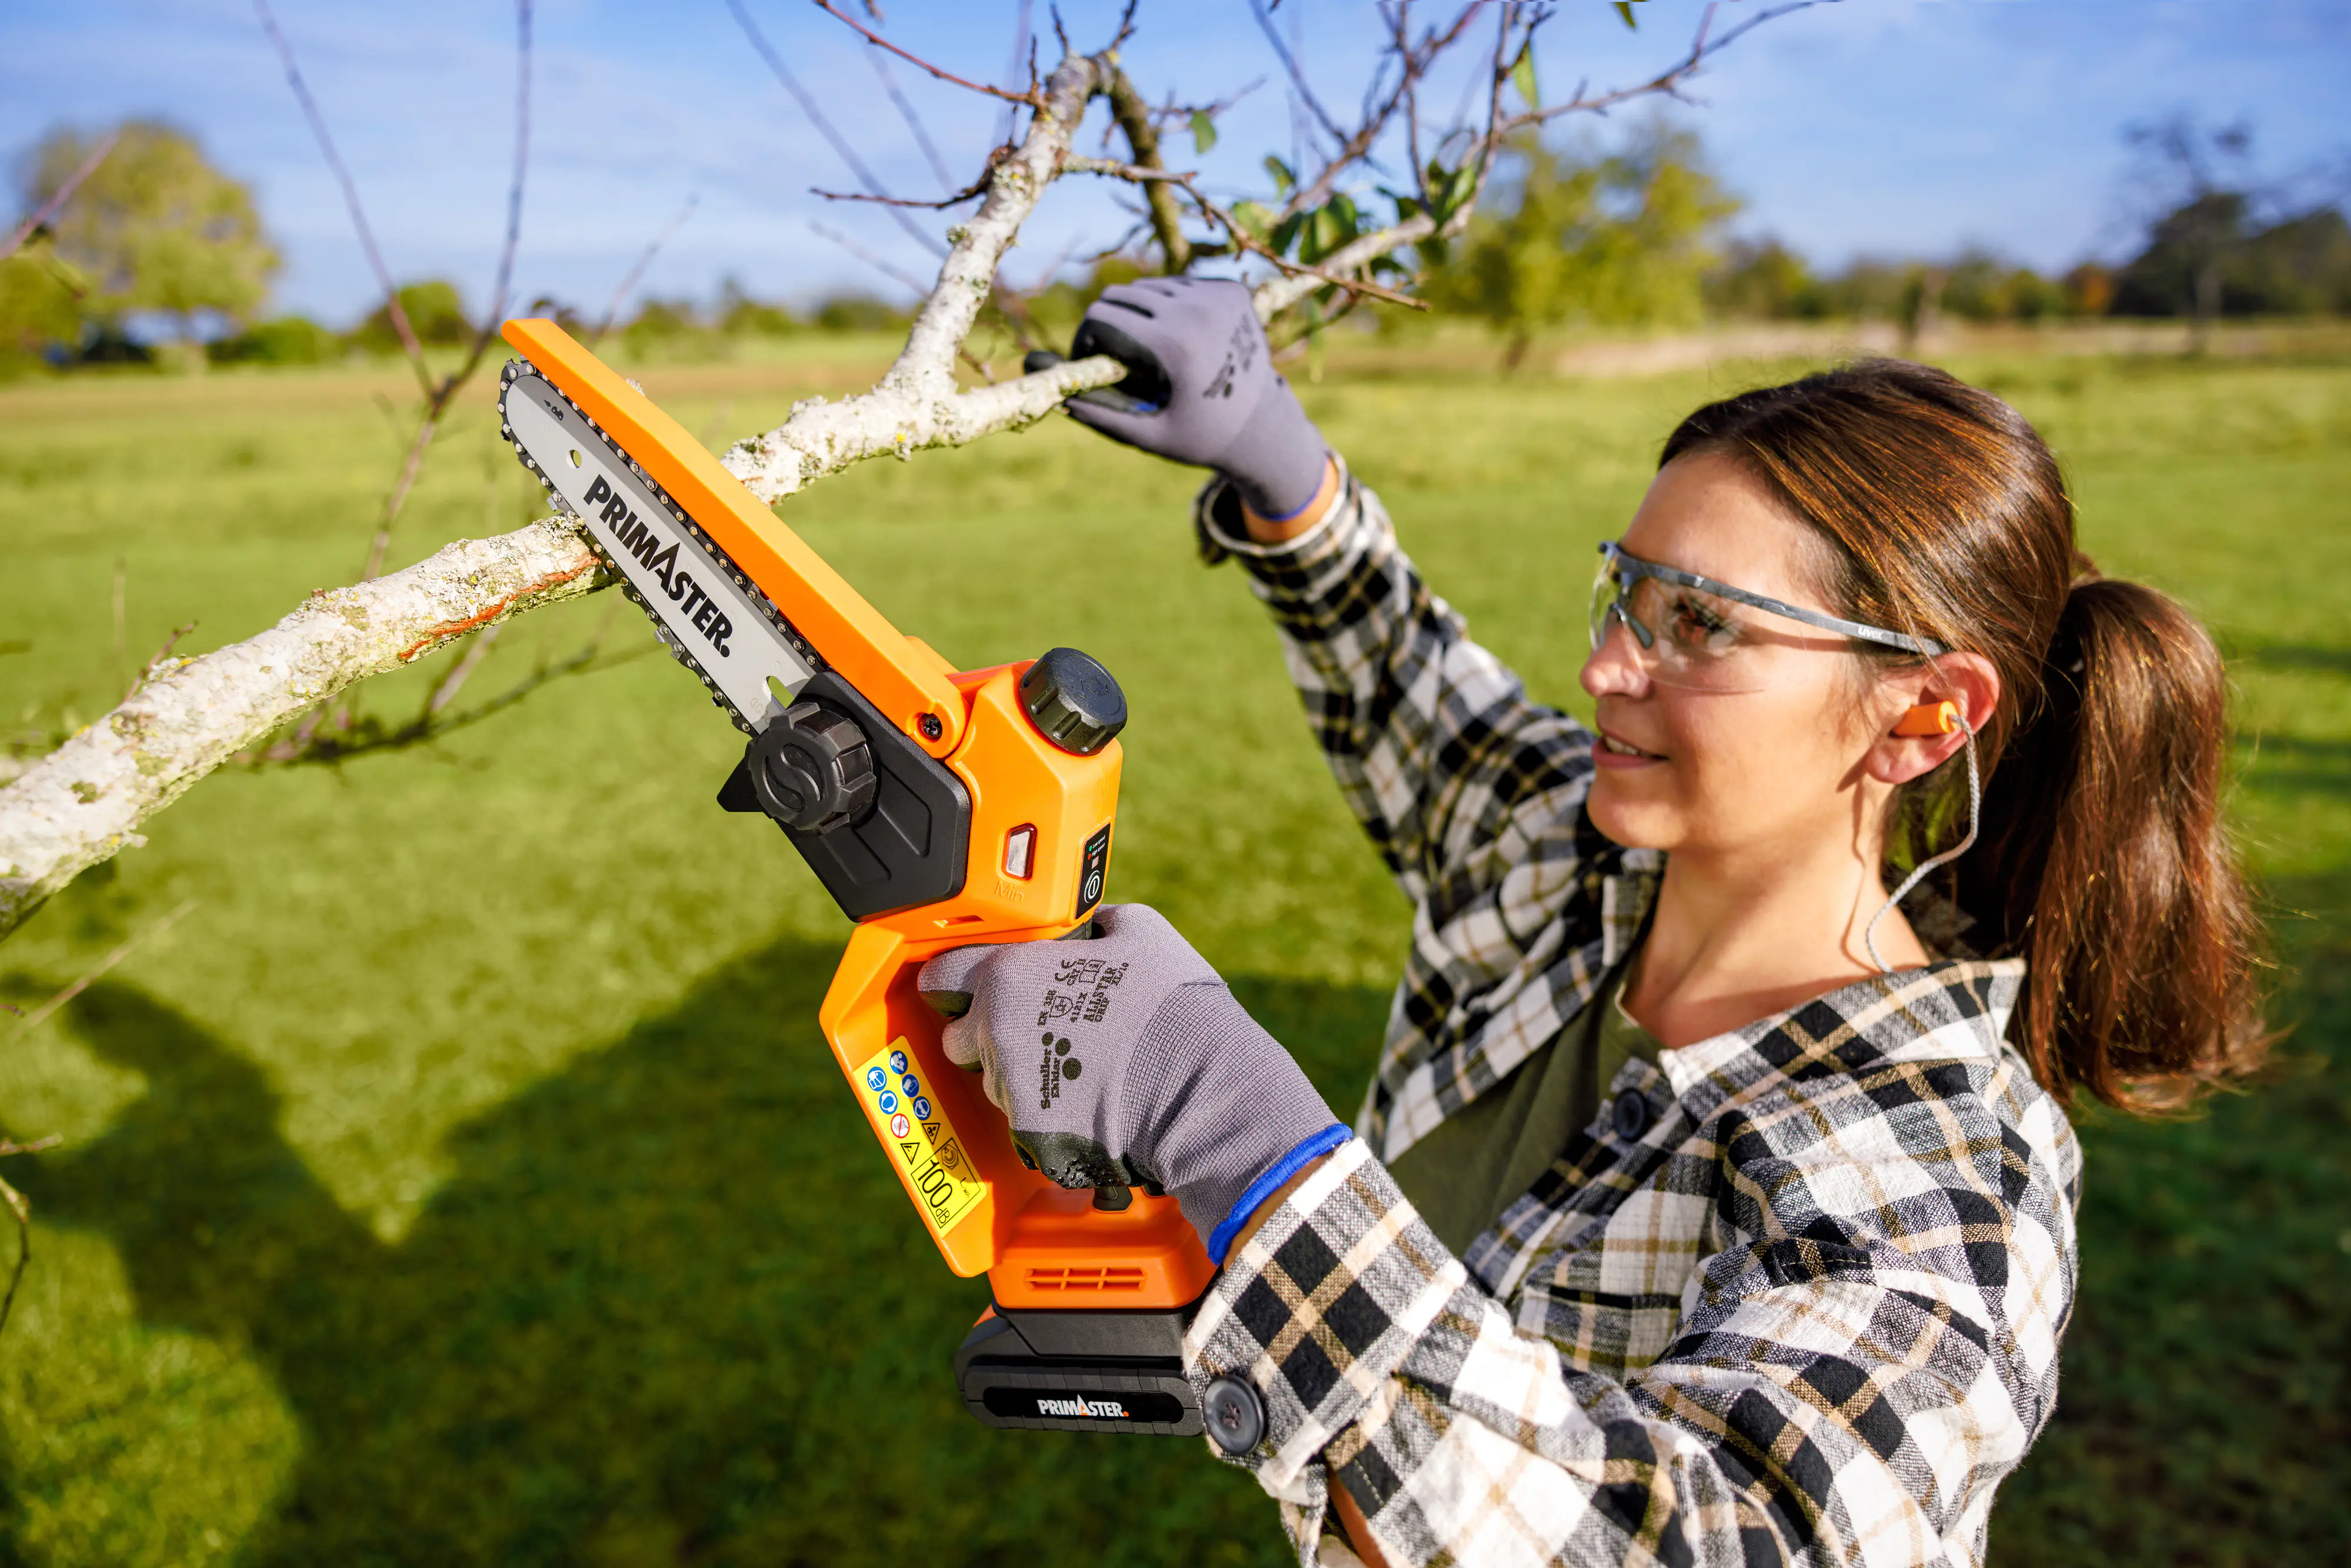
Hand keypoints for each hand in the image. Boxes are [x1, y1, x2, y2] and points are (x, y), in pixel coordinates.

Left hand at [917, 904, 1342, 1258]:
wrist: (1201, 1088)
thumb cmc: (1171, 1004)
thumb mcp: (1140, 931)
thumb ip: (1096, 923)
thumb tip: (1091, 926)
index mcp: (1009, 976)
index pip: (940, 976)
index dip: (953, 980)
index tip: (965, 985)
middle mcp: (995, 1035)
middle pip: (961, 1037)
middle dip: (986, 1033)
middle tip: (1035, 1027)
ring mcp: (1011, 1091)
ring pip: (996, 1083)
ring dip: (1021, 1074)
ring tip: (1079, 1065)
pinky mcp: (1033, 1137)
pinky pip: (1027, 1124)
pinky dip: (1050, 1115)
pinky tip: (1091, 1101)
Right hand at [1062, 277, 1330, 520]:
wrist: (1265, 426)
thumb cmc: (1201, 437)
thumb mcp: (1149, 436)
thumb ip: (1100, 414)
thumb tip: (1057, 395)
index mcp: (1175, 344)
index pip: (1102, 314)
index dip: (1086, 338)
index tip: (1091, 360)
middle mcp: (1199, 310)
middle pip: (1122, 294)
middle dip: (1109, 323)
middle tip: (1116, 357)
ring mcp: (1219, 295)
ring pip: (1149, 286)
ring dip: (1138, 313)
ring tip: (1148, 351)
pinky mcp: (1233, 290)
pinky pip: (1179, 284)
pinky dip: (1168, 306)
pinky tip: (1179, 338)